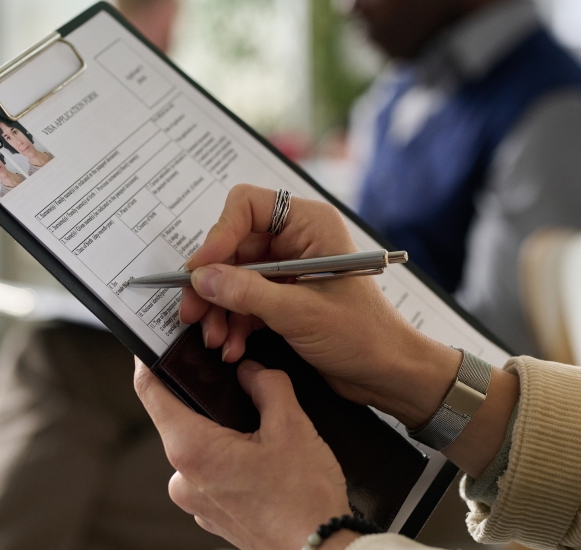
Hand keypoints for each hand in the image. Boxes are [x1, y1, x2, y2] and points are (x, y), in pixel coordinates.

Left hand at [134, 358, 357, 549]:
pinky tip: (265, 462)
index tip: (156, 340)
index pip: (150, 391)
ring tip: (266, 433)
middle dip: (208, 397)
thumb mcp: (293, 427)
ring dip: (225, 431)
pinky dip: (231, 458)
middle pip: (180, 416)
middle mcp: (184, 477)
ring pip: (201, 444)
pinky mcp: (211, 513)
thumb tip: (252, 371)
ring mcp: (195, 500)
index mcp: (193, 449)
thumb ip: (267, 385)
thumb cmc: (305, 500)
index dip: (151, 359)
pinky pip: (211, 471)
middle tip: (240, 383)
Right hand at [179, 184, 459, 426]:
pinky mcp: (285, 297)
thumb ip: (247, 294)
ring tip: (215, 340)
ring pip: (234, 277)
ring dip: (219, 309)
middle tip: (191, 313)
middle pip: (233, 246)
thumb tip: (201, 278)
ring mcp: (289, 269)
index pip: (246, 206)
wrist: (389, 373)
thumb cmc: (364, 335)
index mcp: (310, 224)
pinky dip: (234, 323)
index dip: (218, 236)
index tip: (198, 271)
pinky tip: (232, 348)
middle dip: (212, 284)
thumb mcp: (300, 313)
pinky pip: (245, 300)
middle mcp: (297, 239)